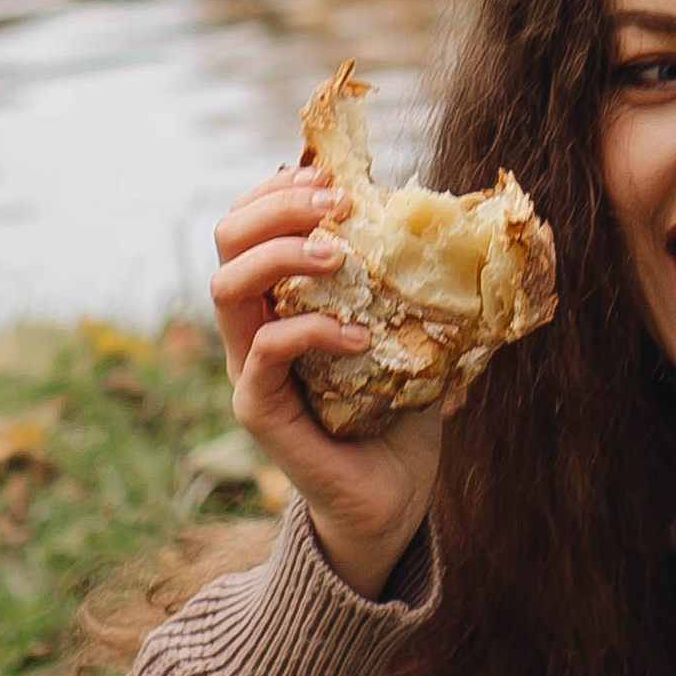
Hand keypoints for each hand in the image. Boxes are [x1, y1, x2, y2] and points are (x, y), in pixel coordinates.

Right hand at [210, 168, 443, 598]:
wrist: (392, 499)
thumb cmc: (397, 412)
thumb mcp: (405, 331)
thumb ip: (405, 280)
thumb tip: (448, 216)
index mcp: (277, 300)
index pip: (248, 225)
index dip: (276, 189)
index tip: (327, 175)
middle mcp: (251, 328)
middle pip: (226, 240)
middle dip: (277, 206)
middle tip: (337, 204)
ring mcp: (249, 368)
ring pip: (228, 287)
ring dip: (282, 254)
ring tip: (340, 254)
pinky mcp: (260, 410)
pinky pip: (268, 351)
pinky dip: (313, 330)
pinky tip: (360, 336)